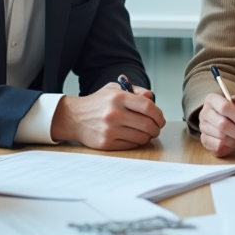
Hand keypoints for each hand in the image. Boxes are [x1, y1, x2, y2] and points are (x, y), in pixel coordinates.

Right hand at [51, 83, 165, 149]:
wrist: (74, 117)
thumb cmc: (97, 103)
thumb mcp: (114, 89)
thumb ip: (134, 91)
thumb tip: (151, 97)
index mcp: (118, 98)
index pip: (148, 107)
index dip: (159, 114)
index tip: (160, 118)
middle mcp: (114, 114)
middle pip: (148, 124)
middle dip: (156, 127)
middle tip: (156, 127)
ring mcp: (110, 130)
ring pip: (142, 137)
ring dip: (148, 136)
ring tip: (146, 132)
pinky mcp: (106, 143)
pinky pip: (131, 145)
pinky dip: (136, 142)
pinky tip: (134, 136)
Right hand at [198, 92, 234, 156]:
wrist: (229, 120)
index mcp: (212, 99)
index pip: (224, 107)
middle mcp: (204, 112)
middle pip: (222, 124)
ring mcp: (202, 127)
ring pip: (220, 137)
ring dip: (234, 139)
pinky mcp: (204, 140)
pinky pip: (217, 146)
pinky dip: (228, 146)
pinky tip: (231, 141)